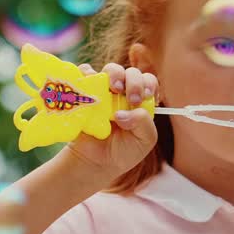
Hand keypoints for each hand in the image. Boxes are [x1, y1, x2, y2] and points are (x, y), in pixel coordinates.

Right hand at [63, 62, 159, 180]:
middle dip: (134, 81)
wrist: (96, 163)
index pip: (148, 82)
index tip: (145, 96)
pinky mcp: (85, 93)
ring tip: (114, 89)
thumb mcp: (144, 141)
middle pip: (131, 73)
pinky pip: (84, 74)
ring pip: (111, 70)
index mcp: (140, 101)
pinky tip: (91, 85)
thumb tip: (122, 114)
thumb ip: (143, 124)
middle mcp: (124, 93)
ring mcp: (104, 91)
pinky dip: (87, 74)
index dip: (148, 84)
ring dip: (115, 74)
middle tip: (132, 98)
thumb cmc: (124, 150)